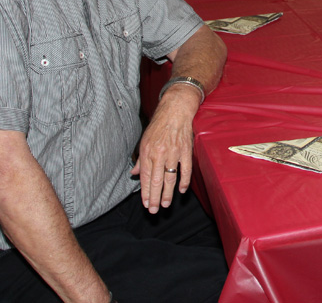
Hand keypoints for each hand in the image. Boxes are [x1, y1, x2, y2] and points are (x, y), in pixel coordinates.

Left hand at [131, 86, 200, 212]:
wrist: (175, 110)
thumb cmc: (159, 125)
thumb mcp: (144, 140)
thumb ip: (140, 159)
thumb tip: (135, 174)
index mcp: (148, 151)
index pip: (145, 177)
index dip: (145, 192)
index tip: (145, 204)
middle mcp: (160, 153)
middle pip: (156, 181)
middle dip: (154, 198)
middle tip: (153, 210)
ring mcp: (174, 153)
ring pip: (170, 178)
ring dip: (167, 194)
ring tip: (165, 205)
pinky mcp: (186, 150)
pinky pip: (186, 169)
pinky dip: (184, 181)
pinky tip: (181, 190)